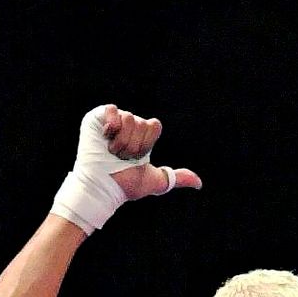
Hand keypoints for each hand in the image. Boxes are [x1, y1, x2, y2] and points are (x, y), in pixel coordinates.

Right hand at [52, 105, 201, 233]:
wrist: (104, 187)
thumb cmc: (126, 185)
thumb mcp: (155, 181)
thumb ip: (176, 178)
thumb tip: (199, 183)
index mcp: (142, 137)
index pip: (155, 125)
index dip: (148, 143)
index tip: (138, 158)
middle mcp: (129, 126)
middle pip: (142, 123)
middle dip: (134, 145)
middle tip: (121, 158)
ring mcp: (113, 120)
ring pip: (129, 117)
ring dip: (122, 141)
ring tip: (112, 152)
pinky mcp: (97, 117)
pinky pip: (112, 109)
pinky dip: (110, 126)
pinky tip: (104, 138)